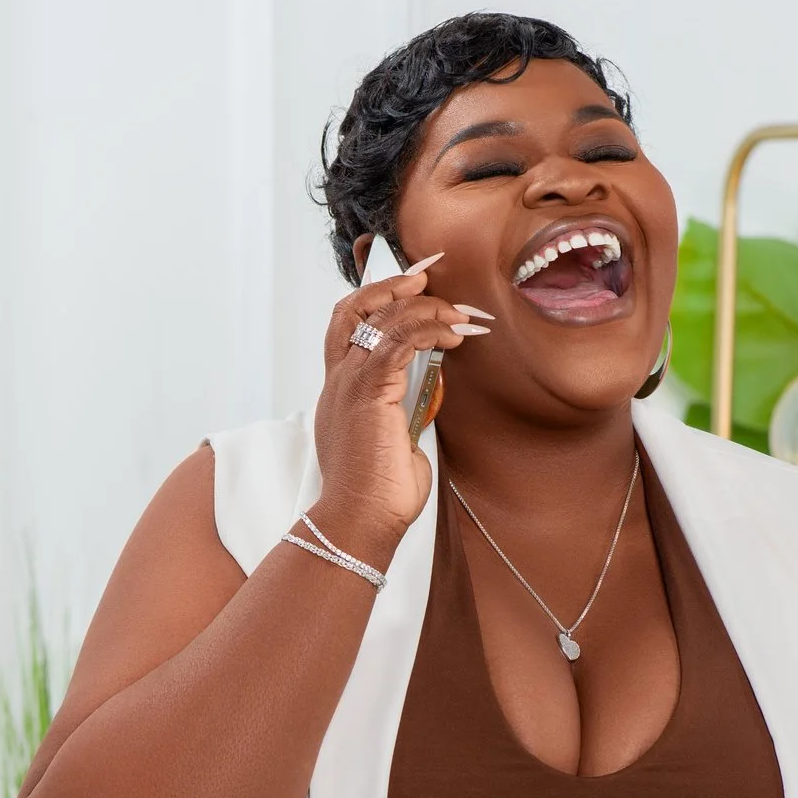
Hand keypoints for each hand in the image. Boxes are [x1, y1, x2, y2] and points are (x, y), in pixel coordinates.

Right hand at [307, 247, 485, 565]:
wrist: (360, 522)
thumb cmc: (379, 495)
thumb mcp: (395, 441)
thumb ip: (406, 409)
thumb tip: (432, 387)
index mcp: (339, 393)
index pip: (347, 327)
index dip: (376, 298)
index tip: (413, 286)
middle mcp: (338, 382)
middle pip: (354, 308)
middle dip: (392, 284)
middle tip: (430, 274)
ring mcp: (349, 384)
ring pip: (381, 318)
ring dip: (426, 307)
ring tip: (460, 314)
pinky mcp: (369, 392)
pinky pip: (398, 341)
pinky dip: (429, 328)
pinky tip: (454, 334)